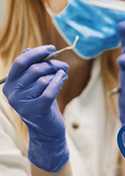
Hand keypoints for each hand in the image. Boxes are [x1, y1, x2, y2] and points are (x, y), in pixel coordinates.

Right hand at [2, 46, 69, 171]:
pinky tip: (64, 78)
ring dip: (57, 75)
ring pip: (44, 79)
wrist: (46, 129)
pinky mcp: (36, 110)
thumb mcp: (34, 84)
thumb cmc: (42, 101)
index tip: (51, 47)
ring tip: (63, 76)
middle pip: (35, 69)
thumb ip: (31, 68)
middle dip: (53, 64)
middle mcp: (13, 93)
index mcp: (9, 84)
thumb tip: (29, 50)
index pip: (20, 62)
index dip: (37, 53)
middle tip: (64, 65)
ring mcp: (22, 103)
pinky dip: (59, 81)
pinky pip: (50, 90)